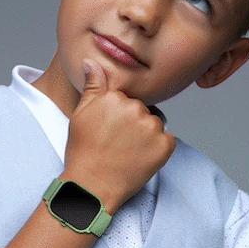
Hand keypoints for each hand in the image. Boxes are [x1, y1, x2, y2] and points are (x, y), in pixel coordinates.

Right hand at [64, 59, 174, 211]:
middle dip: (133, 124)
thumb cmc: (83, 151)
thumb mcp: (81, 114)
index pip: (126, 99)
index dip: (118, 117)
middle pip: (142, 110)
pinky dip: (158, 149)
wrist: (92, 186)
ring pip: (154, 124)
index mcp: (116, 97)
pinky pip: (167, 140)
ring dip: (146, 136)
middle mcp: (136, 108)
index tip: (109, 132)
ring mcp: (152, 127)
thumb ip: (93, 86)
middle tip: (116, 144)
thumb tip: (92, 62)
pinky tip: (140, 159)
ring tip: (127, 152)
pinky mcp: (165, 146)